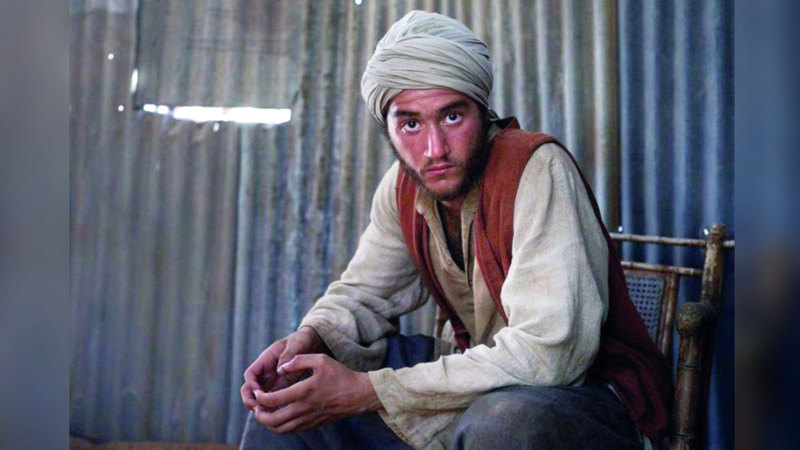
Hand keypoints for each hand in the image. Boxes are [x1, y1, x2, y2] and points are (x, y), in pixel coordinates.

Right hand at [240, 326, 324, 410]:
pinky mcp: (282, 389)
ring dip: (261, 406)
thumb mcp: (296, 344)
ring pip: (259, 397)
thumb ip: (289, 355)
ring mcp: (273, 381)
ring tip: (268, 414)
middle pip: (250, 389)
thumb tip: (280, 370)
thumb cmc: (301, 341)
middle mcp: (266, 373)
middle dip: (250, 399)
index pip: (250, 374)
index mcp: (266, 360)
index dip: (251, 384)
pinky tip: (279, 414)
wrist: (311, 343)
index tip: (258, 391)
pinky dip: (272, 408)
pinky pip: (272, 401)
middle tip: (258, 408)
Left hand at [252, 354, 381, 433]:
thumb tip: (281, 368)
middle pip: (272, 421)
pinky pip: (291, 430)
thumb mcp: (320, 359)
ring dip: (268, 423)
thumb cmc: (340, 375)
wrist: (358, 395)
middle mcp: (303, 409)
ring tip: (265, 412)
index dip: (259, 398)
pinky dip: (280, 426)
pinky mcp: (313, 424)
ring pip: (280, 429)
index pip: (272, 400)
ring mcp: (308, 419)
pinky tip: (279, 416)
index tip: (257, 392)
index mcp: (303, 392)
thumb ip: (298, 360)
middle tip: (256, 406)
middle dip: (259, 415)